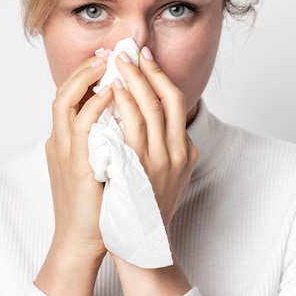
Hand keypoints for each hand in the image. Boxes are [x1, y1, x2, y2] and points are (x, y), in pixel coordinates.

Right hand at [46, 54, 112, 258]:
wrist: (84, 240)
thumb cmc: (97, 205)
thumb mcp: (98, 164)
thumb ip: (104, 141)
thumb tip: (125, 121)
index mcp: (65, 141)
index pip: (70, 97)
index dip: (86, 74)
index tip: (107, 59)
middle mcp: (60, 142)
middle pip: (63, 91)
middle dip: (85, 68)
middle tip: (109, 52)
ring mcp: (64, 152)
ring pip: (65, 101)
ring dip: (86, 77)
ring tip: (109, 61)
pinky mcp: (75, 165)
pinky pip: (81, 126)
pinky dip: (94, 104)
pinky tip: (111, 91)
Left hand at [112, 47, 198, 231]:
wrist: (141, 246)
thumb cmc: (148, 212)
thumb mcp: (168, 179)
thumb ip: (165, 151)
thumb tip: (154, 124)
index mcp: (185, 152)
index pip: (177, 102)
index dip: (161, 75)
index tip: (145, 57)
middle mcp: (177, 153)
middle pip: (166, 98)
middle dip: (147, 69)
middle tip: (130, 50)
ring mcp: (159, 161)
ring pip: (150, 108)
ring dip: (133, 80)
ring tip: (117, 62)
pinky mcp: (139, 169)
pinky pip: (132, 127)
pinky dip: (122, 103)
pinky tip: (110, 89)